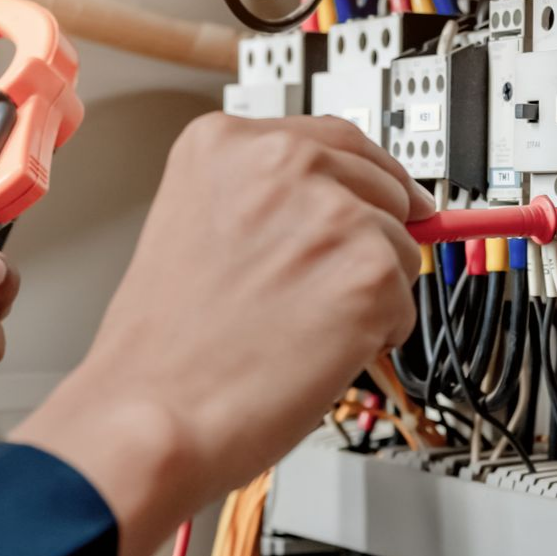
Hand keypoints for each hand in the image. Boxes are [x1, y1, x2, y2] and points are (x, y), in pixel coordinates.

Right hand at [13, 114, 432, 555]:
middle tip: (324, 290)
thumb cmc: (162, 348)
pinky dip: (378, 333)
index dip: (366, 177)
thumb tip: (348, 202)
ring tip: (300, 327)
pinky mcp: (367, 272)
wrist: (151, 417)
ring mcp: (330, 214)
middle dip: (369, 237)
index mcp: (227, 144)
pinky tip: (319, 350)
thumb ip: (268, 200)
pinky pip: (405, 300)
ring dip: (369, 291)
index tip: (385, 195)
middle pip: (380, 185)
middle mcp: (281, 163)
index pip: (335, 138)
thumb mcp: (195, 227)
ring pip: (399, 245)